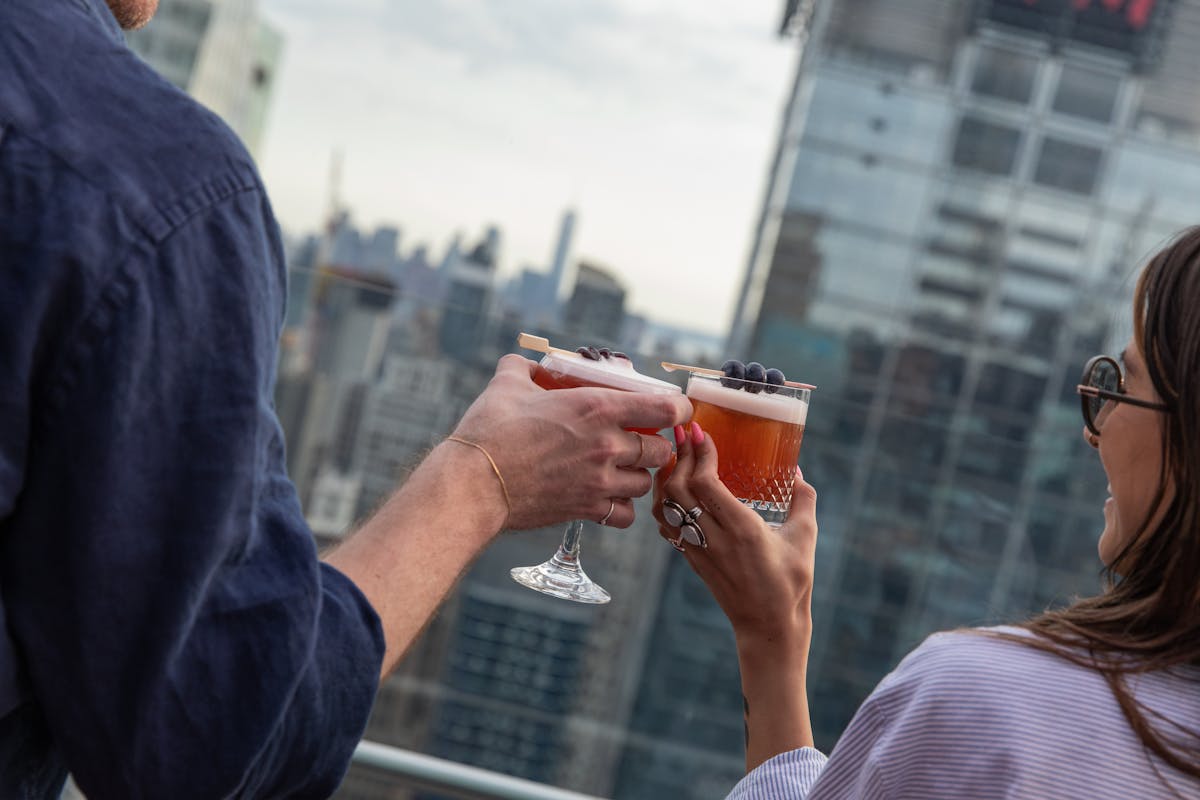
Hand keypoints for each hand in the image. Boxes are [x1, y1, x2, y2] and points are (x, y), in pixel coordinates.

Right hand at [450, 355, 691, 529]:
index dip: (677, 409)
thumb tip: (523, 363)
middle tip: (637, 440)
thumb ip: (522, 369)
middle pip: (661, 450)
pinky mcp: (586, 509)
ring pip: (646, 483)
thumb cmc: (490, 431)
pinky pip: (626, 515)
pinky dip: (622, 508)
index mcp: (597, 408)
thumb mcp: (507, 385)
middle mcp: (607, 445)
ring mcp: (600, 481)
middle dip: (654, 445)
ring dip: (637, 475)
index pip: (665, 409)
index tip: (672, 411)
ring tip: (620, 469)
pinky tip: (608, 497)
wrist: (473, 483)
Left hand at [653, 422, 817, 646]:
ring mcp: (698, 550)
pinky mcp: (691, 559)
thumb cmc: (792, 583)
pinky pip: (665, 524)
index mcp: (742, 529)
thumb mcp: (806, 538)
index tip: (700, 430)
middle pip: (678, 488)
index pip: (705, 483)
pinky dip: (662, 501)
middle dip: (678, 454)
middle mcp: (714, 538)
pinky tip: (672, 487)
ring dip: (665, 476)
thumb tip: (796, 470)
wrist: (768, 627)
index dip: (698, 453)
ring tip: (675, 455)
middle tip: (684, 433)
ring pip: (664, 506)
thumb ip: (803, 500)